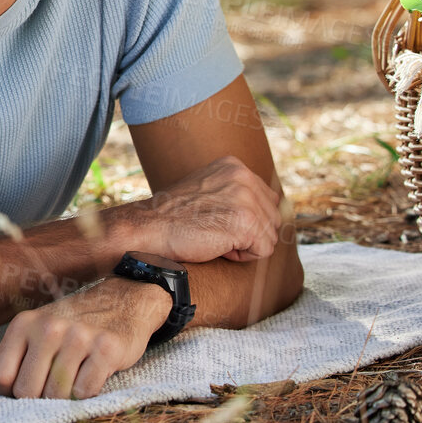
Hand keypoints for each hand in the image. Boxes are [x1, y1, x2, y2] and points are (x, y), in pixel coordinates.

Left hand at [0, 277, 171, 399]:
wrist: (122, 301)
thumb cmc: (68, 326)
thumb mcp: (29, 338)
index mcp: (23, 324)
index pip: (0, 377)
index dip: (11, 392)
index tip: (27, 385)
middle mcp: (49, 327)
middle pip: (27, 392)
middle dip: (39, 399)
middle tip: (54, 384)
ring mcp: (79, 337)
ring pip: (57, 396)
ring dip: (65, 399)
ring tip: (73, 378)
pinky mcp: (107, 349)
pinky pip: (86, 393)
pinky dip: (88, 394)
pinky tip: (92, 375)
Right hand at [123, 155, 284, 263]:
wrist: (149, 227)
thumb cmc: (173, 216)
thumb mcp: (207, 190)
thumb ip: (235, 192)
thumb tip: (267, 210)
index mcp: (235, 166)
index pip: (267, 200)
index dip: (245, 219)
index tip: (217, 220)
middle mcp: (244, 177)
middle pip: (273, 218)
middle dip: (248, 232)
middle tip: (214, 230)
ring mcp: (246, 198)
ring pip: (270, 236)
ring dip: (244, 245)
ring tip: (214, 236)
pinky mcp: (246, 222)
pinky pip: (263, 250)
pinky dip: (242, 256)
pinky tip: (217, 245)